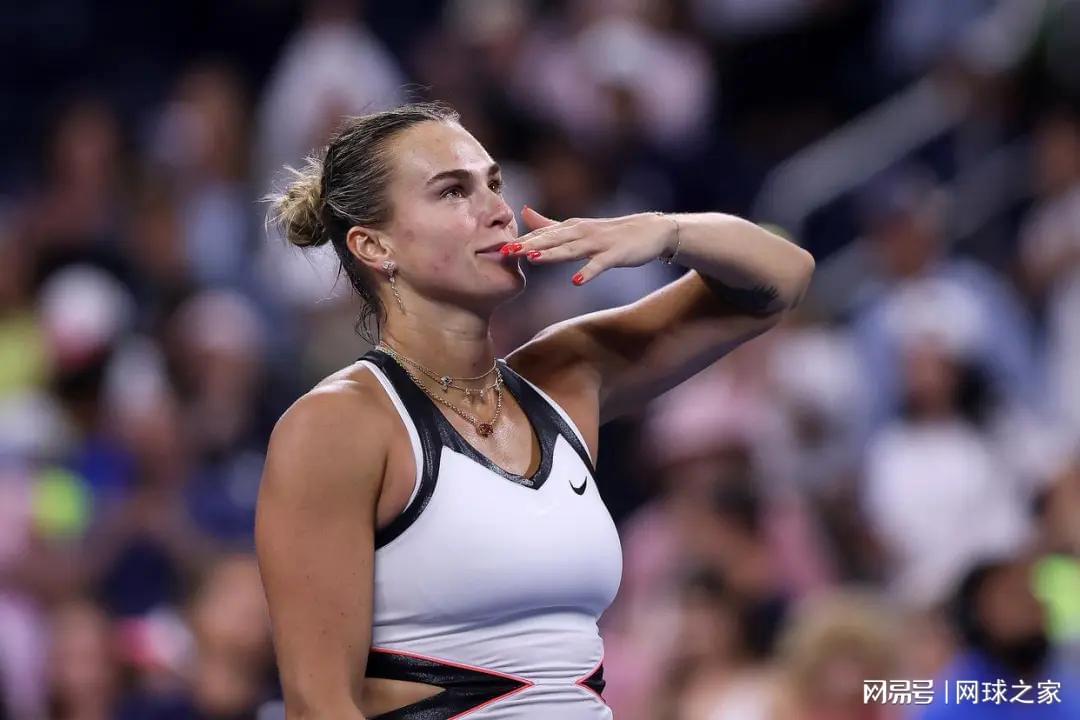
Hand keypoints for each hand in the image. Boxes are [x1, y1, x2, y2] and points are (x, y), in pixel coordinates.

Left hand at [503, 207, 675, 284]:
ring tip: (532, 260)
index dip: (519, 242)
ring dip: (552, 254)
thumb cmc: (613, 232)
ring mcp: (598, 243)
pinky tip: (576, 281)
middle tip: (505, 252)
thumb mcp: (578, 227)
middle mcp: (582, 232)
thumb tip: (523, 213)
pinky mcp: (615, 254)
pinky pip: (599, 264)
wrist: (652, 231)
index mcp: (571, 227)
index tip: (496, 248)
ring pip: (570, 249)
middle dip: (527, 246)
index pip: (541, 235)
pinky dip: (588, 272)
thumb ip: (550, 223)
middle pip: (551, 240)